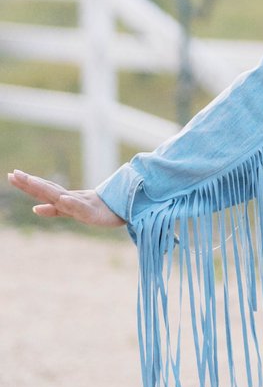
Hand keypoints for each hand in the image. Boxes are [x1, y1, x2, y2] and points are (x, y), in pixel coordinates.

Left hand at [7, 170, 125, 227]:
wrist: (126, 210)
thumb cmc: (100, 209)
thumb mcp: (74, 211)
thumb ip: (55, 210)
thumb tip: (34, 208)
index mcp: (66, 198)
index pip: (44, 188)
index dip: (28, 182)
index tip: (13, 174)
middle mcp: (71, 199)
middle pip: (47, 189)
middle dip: (30, 183)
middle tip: (13, 174)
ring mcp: (81, 205)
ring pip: (60, 195)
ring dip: (45, 188)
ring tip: (30, 181)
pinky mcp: (92, 213)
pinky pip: (80, 208)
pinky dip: (71, 203)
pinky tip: (62, 199)